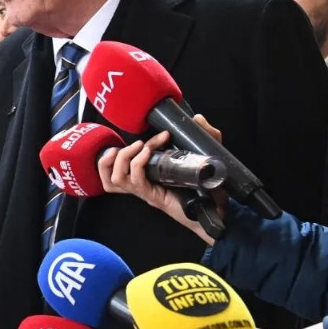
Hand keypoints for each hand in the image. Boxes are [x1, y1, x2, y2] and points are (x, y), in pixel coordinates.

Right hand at [98, 115, 224, 246]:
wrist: (219, 210)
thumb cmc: (210, 187)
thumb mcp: (205, 154)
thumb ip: (205, 135)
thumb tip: (197, 118)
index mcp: (146, 178)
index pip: (117, 168)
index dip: (121, 150)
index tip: (149, 136)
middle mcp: (141, 186)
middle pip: (108, 175)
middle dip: (113, 155)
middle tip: (136, 144)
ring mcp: (146, 192)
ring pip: (116, 178)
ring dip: (123, 158)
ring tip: (139, 147)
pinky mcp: (154, 197)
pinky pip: (136, 181)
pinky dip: (137, 164)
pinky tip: (147, 153)